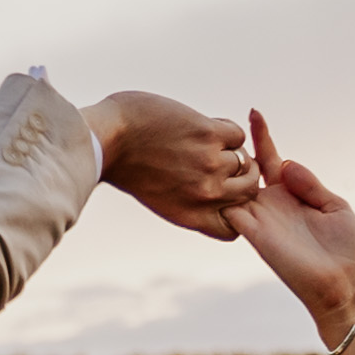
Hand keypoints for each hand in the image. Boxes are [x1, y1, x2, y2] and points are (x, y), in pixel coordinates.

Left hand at [87, 90, 257, 237]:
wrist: (105, 139)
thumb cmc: (125, 164)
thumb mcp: (158, 197)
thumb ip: (188, 201)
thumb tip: (214, 192)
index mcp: (191, 216)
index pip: (233, 229)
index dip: (235, 212)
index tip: (224, 195)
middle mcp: (206, 195)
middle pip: (249, 191)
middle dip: (241, 175)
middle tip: (224, 159)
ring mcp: (210, 165)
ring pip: (246, 160)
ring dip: (231, 149)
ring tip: (207, 140)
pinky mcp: (210, 135)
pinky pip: (237, 134)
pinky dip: (223, 128)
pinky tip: (200, 125)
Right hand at [227, 112, 354, 328]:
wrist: (343, 285)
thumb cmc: (345, 250)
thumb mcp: (335, 206)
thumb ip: (310, 183)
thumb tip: (286, 162)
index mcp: (292, 195)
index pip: (272, 159)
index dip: (263, 136)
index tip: (254, 111)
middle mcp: (272, 205)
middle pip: (246, 169)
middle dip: (235, 148)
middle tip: (228, 126)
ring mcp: (261, 219)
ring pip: (231, 187)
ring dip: (224, 166)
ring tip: (221, 143)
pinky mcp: (255, 235)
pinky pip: (229, 211)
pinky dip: (220, 193)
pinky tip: (215, 171)